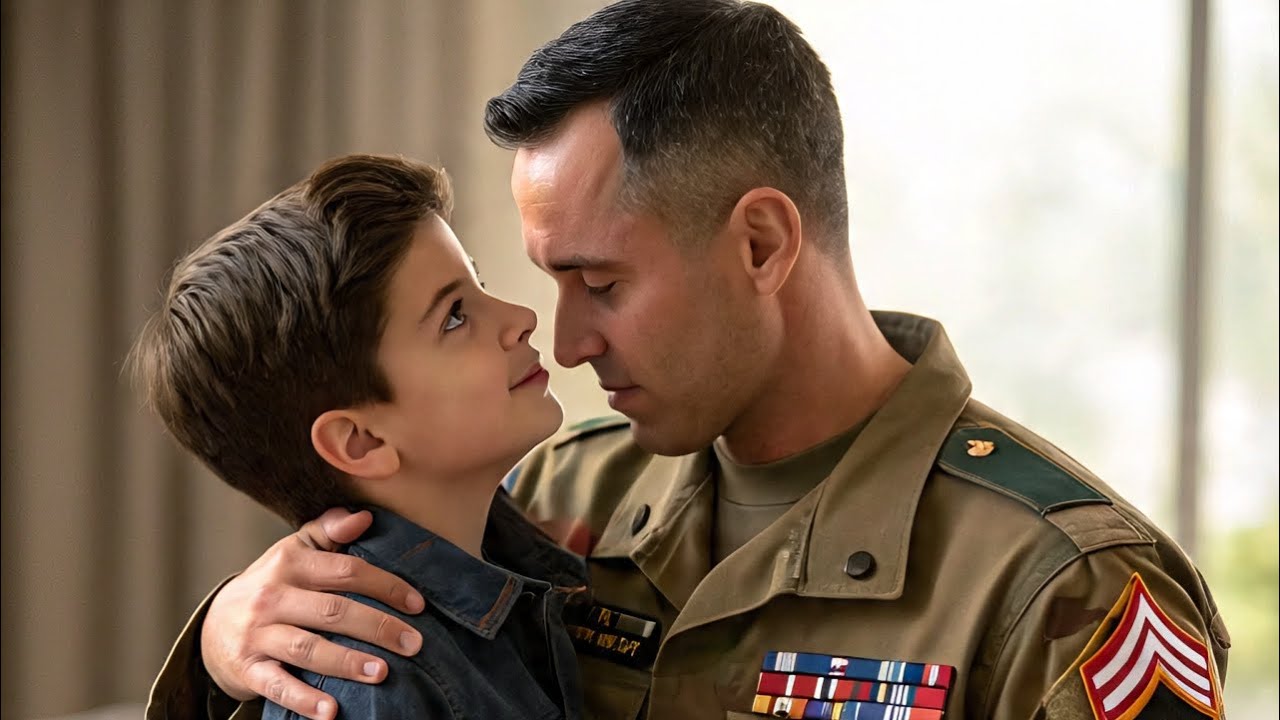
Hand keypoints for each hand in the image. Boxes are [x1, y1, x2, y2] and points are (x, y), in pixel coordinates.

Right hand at [201, 508, 425, 719]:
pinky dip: (305, 700)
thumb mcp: (293, 553)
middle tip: (414, 643)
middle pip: (333, 611)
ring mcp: (257, 635)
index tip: (417, 604)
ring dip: (348, 662)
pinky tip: (332, 711)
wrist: (212, 627)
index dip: (385, 586)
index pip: (346, 571)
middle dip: (378, 627)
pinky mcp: (248, 670)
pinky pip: (278, 686)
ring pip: (308, 648)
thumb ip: (328, 532)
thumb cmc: (270, 586)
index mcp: (289, 564)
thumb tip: (365, 517)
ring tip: (383, 672)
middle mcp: (272, 598)